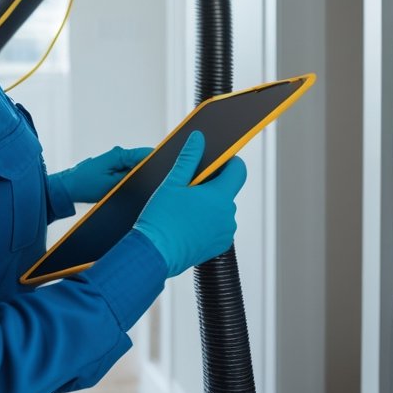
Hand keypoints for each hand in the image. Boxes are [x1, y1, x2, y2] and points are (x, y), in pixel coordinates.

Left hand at [52, 145, 151, 203]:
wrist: (67, 188)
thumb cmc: (86, 185)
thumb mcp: (111, 185)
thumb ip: (131, 178)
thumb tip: (148, 174)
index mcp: (119, 155)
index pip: (146, 154)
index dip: (160, 160)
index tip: (170, 168)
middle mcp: (119, 155)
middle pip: (143, 160)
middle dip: (152, 170)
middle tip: (161, 183)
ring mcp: (115, 161)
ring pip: (136, 167)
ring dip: (142, 176)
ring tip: (149, 188)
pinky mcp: (112, 169)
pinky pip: (128, 172)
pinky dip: (133, 179)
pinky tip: (135, 188)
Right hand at [132, 131, 247, 277]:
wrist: (154, 254)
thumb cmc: (161, 219)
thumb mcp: (172, 183)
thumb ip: (189, 158)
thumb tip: (198, 138)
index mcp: (220, 196)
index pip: (238, 169)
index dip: (229, 162)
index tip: (216, 162)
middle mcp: (228, 215)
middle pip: (227, 190)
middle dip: (212, 185)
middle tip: (189, 187)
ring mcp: (225, 232)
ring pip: (222, 209)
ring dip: (209, 205)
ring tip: (185, 209)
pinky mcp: (219, 246)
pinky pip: (218, 227)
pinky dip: (208, 222)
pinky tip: (187, 224)